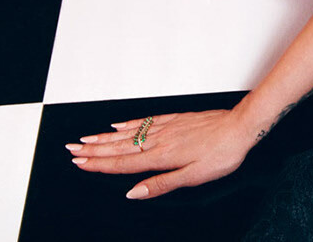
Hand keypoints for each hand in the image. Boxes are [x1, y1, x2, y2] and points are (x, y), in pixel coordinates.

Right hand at [66, 108, 255, 198]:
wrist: (241, 126)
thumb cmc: (222, 154)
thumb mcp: (193, 176)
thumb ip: (161, 184)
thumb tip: (134, 192)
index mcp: (162, 157)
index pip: (123, 164)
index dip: (99, 165)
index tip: (79, 163)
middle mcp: (159, 140)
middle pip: (120, 147)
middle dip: (93, 150)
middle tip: (71, 149)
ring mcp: (166, 127)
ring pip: (129, 133)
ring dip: (105, 137)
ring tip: (85, 138)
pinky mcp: (175, 119)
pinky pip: (145, 121)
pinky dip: (129, 124)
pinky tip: (118, 125)